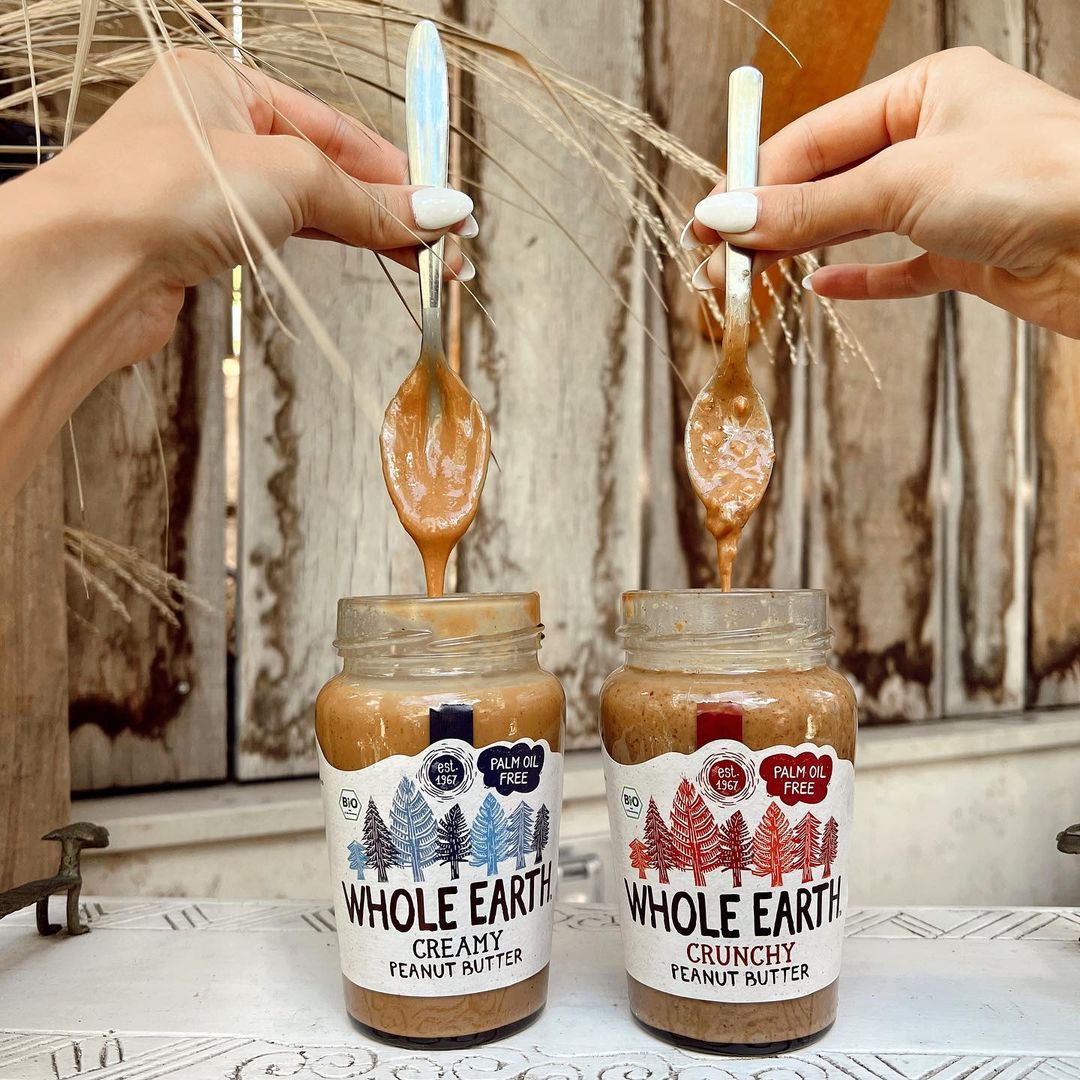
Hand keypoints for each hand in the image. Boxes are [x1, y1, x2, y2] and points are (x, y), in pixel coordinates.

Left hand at [0, 48, 474, 504]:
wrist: (89, 267)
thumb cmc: (163, 192)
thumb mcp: (287, 175)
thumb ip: (366, 199)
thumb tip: (439, 212)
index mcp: (226, 84)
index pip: (336, 128)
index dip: (398, 170)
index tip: (447, 205)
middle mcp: (218, 131)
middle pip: (329, 168)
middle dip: (392, 208)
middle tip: (447, 245)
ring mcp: (211, 188)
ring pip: (312, 207)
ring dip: (372, 234)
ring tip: (425, 261)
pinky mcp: (206, 241)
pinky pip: (288, 237)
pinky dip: (334, 248)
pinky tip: (372, 256)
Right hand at [686, 47, 1079, 337]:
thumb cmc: (1033, 180)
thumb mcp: (901, 184)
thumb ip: (810, 208)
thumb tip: (729, 219)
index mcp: (925, 92)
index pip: (816, 136)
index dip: (758, 180)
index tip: (711, 221)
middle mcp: (937, 138)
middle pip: (831, 180)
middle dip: (774, 218)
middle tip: (719, 257)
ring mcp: (955, 197)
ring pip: (859, 222)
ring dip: (805, 248)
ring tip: (752, 273)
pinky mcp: (971, 252)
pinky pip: (901, 265)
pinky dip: (861, 278)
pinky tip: (823, 287)